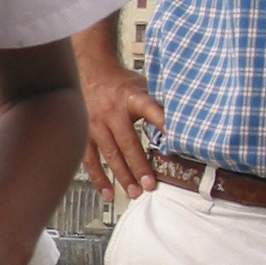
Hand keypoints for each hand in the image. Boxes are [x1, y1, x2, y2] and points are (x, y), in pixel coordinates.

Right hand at [75, 42, 161, 197]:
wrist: (90, 71)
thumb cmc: (120, 83)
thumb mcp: (142, 86)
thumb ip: (157, 105)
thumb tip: (181, 124)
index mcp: (131, 97)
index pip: (150, 110)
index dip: (163, 123)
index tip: (175, 140)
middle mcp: (112, 112)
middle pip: (127, 143)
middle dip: (139, 166)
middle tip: (150, 185)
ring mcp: (95, 125)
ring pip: (110, 155)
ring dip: (122, 176)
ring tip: (134, 192)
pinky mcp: (84, 135)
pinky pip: (90, 160)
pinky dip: (99, 178)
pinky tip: (109, 192)